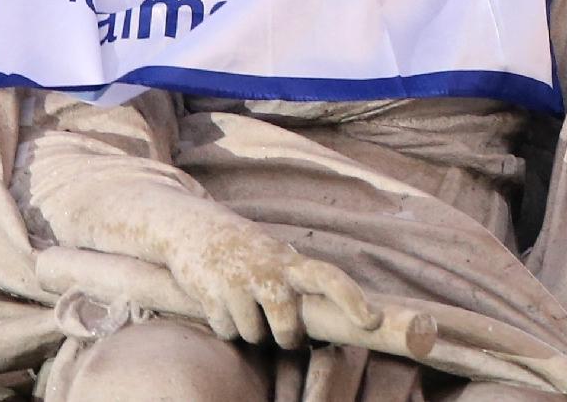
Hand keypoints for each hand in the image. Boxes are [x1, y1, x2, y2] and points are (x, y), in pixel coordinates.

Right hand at [165, 218, 378, 348]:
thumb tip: (322, 323)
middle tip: (284, 332)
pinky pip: (228, 332)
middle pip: (287, 330)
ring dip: (251, 331)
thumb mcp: (276, 256)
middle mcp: (267, 271)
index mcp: (290, 261)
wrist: (194, 228)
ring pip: (254, 336)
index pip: (329, 277)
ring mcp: (237, 283)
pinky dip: (227, 327)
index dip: (352, 299)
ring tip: (244, 306)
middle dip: (286, 339)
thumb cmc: (246, 249)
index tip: (372, 320)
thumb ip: (296, 281)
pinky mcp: (210, 294)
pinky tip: (222, 304)